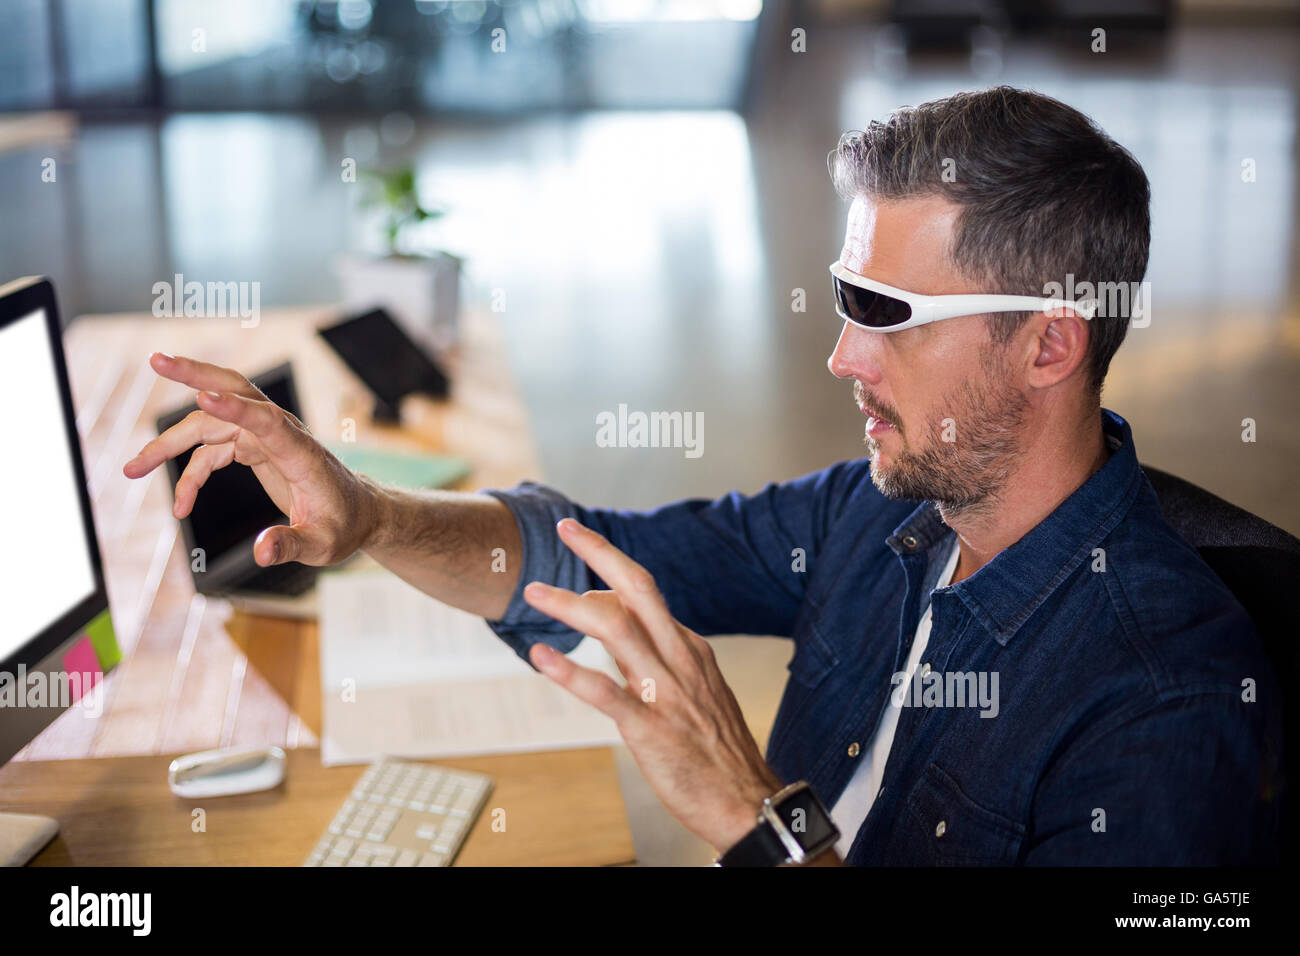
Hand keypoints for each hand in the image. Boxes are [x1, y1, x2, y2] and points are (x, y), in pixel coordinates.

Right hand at [123, 353, 376, 566]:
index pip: (268, 421)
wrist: (356, 513)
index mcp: (301, 452)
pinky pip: (212, 452)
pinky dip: (191, 476)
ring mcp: (265, 437)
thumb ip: (290, 545)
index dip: (237, 408)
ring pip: (210, 424)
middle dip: (194, 375)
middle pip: (234, 393)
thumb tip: (260, 552)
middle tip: (156, 360)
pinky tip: (180, 504)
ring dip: (170, 444)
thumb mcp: (322, 545)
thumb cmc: (344, 525)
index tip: (203, 398)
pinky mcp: (255, 447)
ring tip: (132, 468)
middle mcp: (281, 434)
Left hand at [523, 518, 783, 852]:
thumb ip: (655, 658)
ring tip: (533, 593)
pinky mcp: (650, 728)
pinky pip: (605, 692)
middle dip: (599, 552)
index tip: (579, 564)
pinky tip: (540, 656)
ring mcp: (665, 691)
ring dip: (569, 604)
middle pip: (638, 588)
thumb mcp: (695, 691)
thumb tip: (616, 627)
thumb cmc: (717, 750)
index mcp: (689, 649)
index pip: (645, 595)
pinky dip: (570, 671)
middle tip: (565, 527)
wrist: (748, 801)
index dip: (607, 575)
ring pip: (616, 628)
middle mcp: (678, 659)